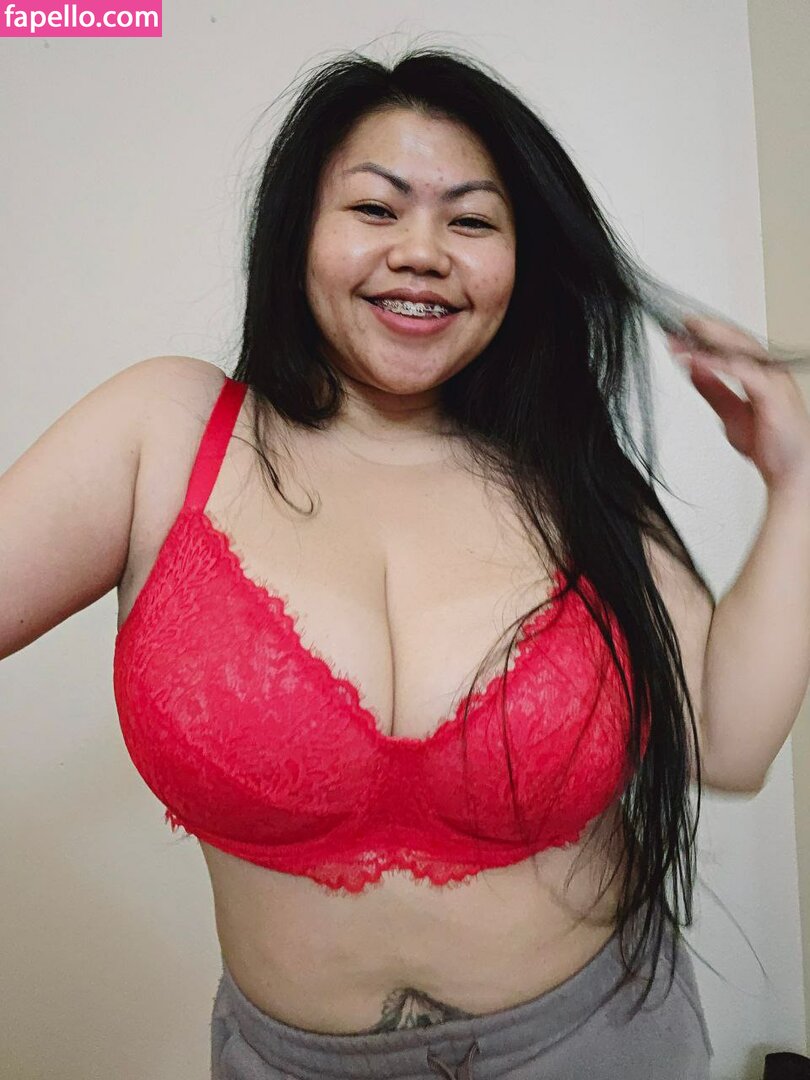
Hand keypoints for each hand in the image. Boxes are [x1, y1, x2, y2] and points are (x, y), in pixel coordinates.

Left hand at [666, 315, 809, 493]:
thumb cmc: (770, 443)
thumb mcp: (730, 413)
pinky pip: (743, 371)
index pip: (730, 345)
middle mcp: (768, 371)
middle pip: (735, 340)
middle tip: (679, 322)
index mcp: (759, 373)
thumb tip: (693, 368)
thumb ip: (713, 390)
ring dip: (711, 339)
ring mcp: (772, 380)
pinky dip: (719, 363)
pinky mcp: (772, 394)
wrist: (792, 471)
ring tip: (685, 333)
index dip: (704, 336)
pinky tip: (698, 359)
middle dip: (706, 329)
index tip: (678, 332)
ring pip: (740, 349)